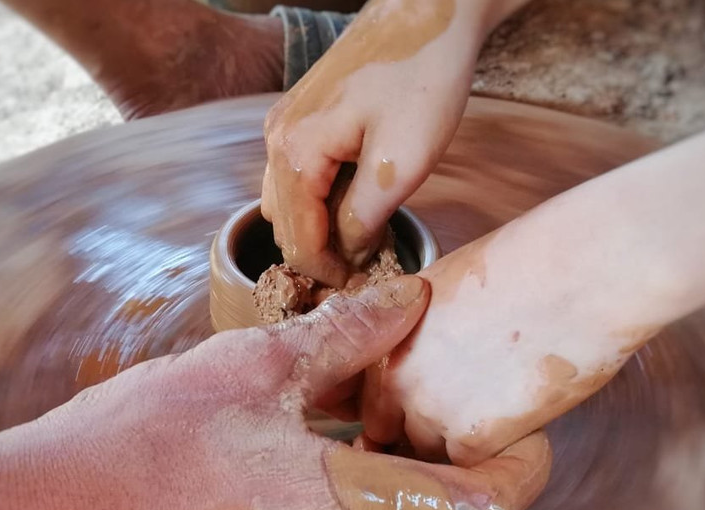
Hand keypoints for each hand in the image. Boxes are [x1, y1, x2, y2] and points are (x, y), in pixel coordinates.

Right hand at [0, 275, 551, 509]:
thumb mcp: (251, 367)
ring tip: (403, 427)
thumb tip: (410, 298)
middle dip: (491, 494)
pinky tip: (339, 450)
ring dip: (433, 502)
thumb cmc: (144, 440)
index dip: (522, 466)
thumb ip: (344, 334)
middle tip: (469, 426)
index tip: (524, 421)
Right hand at [260, 0, 487, 285]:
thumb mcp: (400, 164)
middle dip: (320, 254)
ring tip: (363, 236)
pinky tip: (356, 198)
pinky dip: (319, 198)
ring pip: (287, 201)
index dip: (329, 274)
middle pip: (284, 225)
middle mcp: (275, 140)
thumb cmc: (421, 79)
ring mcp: (283, 124)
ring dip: (317, 227)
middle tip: (365, 268)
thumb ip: (364, 220)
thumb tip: (349, 256)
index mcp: (293, 154)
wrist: (429, 10)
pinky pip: (296, 174)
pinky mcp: (301, 114)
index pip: (298, 242)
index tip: (363, 287)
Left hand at [360, 235, 653, 466]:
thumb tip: (433, 359)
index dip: (398, 409)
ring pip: (428, 457)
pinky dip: (492, 460)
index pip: (369, 398)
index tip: (427, 408)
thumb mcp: (448, 287)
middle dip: (420, 436)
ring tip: (496, 423)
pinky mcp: (471, 439)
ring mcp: (429, 411)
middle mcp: (395, 378)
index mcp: (383, 337)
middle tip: (464, 423)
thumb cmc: (530, 264)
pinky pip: (467, 471)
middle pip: (391, 434)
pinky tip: (519, 430)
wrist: (579, 273)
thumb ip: (424, 331)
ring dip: (456, 451)